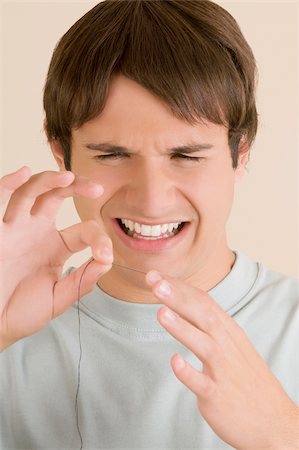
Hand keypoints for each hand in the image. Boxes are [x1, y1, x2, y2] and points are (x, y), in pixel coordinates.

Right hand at [0, 167, 112, 350]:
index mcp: (57, 246)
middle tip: (96, 188)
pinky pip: (1, 201)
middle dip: (77, 187)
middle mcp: (37, 231)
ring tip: (67, 178)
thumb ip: (83, 281)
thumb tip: (107, 261)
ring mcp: (16, 229)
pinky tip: (24, 173)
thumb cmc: (22, 311)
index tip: (105, 256)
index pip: (84, 230)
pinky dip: (9, 184)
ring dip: (49, 181)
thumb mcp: (59, 298)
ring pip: (32, 192)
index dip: (99, 239)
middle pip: (58, 196)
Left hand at [146, 271, 298, 449]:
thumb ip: (209, 327)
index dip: (180, 288)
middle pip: (203, 316)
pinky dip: (189, 372)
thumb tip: (183, 307)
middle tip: (155, 281)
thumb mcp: (233, 346)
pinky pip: (202, 383)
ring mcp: (223, 372)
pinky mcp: (218, 396)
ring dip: (182, 328)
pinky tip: (175, 362)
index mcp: (229, 333)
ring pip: (203, 344)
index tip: (157, 276)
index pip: (203, 302)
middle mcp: (227, 347)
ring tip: (161, 312)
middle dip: (178, 297)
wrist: (275, 422)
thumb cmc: (248, 380)